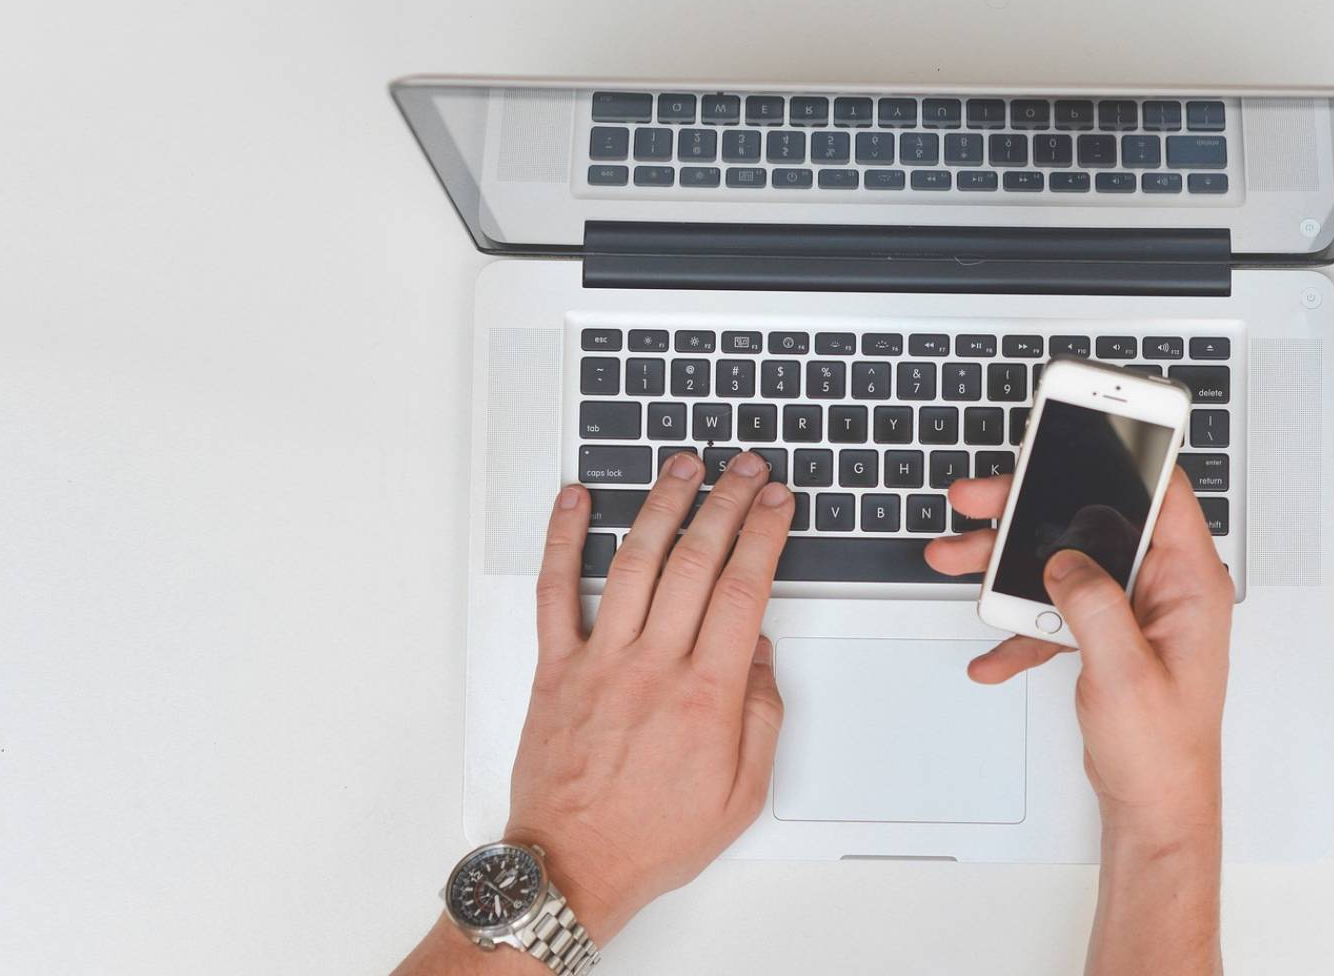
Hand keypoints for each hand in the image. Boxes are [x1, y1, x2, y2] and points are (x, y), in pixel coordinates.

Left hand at [504, 451, 791, 942]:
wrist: (574, 867)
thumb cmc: (653, 836)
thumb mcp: (742, 793)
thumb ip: (761, 716)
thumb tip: (759, 652)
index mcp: (706, 695)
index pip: (743, 590)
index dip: (764, 535)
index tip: (778, 502)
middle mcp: (653, 667)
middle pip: (696, 561)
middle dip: (727, 503)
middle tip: (746, 469)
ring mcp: (600, 662)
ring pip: (635, 562)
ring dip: (662, 504)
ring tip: (683, 465)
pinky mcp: (556, 669)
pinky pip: (555, 591)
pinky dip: (563, 540)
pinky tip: (576, 501)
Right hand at [923, 470, 1233, 839]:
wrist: (1153, 806)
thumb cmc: (1164, 749)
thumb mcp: (1124, 671)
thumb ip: (1092, 605)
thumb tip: (1063, 562)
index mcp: (1189, 583)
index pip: (1163, 492)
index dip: (1125, 454)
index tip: (1082, 429)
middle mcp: (1164, 588)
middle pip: (1095, 520)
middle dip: (1031, 509)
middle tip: (981, 498)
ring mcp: (1133, 611)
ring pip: (1065, 563)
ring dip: (1008, 565)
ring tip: (958, 557)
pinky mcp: (1107, 635)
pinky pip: (1056, 612)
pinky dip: (1020, 626)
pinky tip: (993, 651)